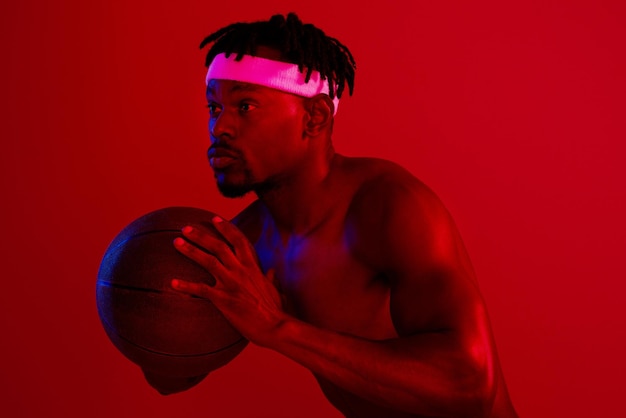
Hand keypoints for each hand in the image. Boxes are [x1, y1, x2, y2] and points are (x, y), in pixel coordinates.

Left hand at [171, 216, 286, 347]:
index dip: (226, 228)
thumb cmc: (275, 310)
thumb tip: (271, 271)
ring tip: (176, 242)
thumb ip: (271, 278)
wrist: (274, 327)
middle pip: (218, 246)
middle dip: (201, 235)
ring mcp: (231, 284)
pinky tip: (173, 283)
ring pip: (208, 261)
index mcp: (253, 267)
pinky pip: (201, 290)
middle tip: (185, 228)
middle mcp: (241, 271)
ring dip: (191, 250)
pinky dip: (186, 286)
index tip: (215, 219)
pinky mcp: (223, 299)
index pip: (239, 240)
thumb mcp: (275, 289)